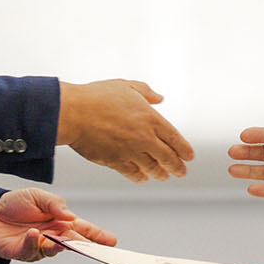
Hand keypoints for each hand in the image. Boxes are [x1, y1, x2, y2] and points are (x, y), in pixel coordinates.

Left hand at [0, 188, 117, 261]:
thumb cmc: (14, 203)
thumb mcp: (37, 196)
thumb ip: (55, 204)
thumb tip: (70, 215)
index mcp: (61, 221)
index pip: (83, 229)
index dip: (98, 236)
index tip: (111, 241)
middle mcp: (53, 235)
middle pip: (74, 243)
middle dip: (85, 246)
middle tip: (94, 247)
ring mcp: (40, 245)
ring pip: (55, 250)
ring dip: (59, 245)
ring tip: (60, 238)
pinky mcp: (24, 252)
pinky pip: (33, 250)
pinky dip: (34, 243)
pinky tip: (34, 233)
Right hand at [58, 79, 193, 181]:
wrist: (73, 113)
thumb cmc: (97, 96)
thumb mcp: (126, 86)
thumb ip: (146, 92)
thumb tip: (160, 97)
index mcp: (151, 118)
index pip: (175, 139)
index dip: (184, 150)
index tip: (189, 157)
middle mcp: (145, 138)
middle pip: (168, 158)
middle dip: (177, 167)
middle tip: (181, 172)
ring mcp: (130, 152)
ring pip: (152, 168)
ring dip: (160, 174)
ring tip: (163, 176)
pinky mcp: (115, 162)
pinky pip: (132, 173)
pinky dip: (139, 176)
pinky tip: (142, 178)